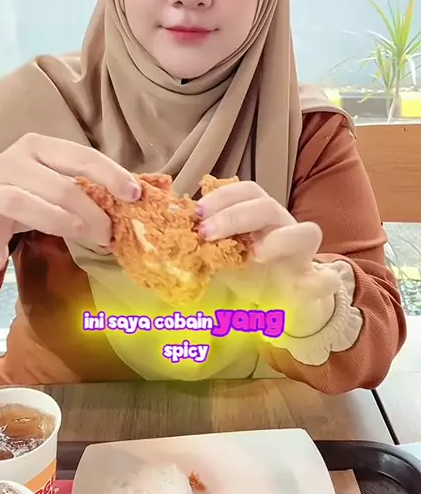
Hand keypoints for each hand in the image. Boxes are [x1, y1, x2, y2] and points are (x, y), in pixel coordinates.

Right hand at [0, 133, 140, 272]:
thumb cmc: (23, 194)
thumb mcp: (53, 182)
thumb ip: (85, 188)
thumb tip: (133, 201)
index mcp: (38, 147)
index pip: (81, 156)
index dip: (111, 175)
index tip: (134, 195)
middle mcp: (12, 162)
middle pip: (60, 186)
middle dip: (91, 213)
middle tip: (109, 235)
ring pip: (23, 203)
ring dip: (57, 223)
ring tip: (82, 239)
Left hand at [197, 181, 339, 333]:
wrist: (281, 302)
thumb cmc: (248, 273)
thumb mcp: (220, 256)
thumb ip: (202, 245)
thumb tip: (169, 236)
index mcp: (257, 217)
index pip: (246, 191)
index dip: (221, 197)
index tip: (195, 213)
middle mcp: (281, 227)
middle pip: (267, 206)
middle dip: (235, 215)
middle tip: (206, 232)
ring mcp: (300, 255)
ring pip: (305, 232)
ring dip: (280, 240)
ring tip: (255, 255)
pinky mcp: (313, 283)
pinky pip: (325, 279)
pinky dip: (320, 282)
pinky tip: (305, 287)